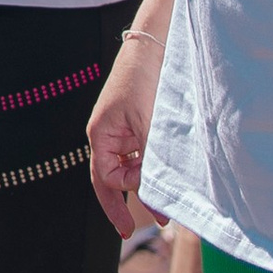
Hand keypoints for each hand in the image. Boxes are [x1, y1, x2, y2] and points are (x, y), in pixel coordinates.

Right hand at [87, 32, 163, 236]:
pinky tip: (170, 178)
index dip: (121, 199)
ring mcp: (125, 130)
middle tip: (149, 224)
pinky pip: (143, 155)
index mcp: (101, 134)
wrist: (157, 48)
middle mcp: (109, 135)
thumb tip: (155, 204)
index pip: (105, 178)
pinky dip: (155, 168)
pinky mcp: (140, 125)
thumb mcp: (149, 127)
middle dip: (131, 200)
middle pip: (115, 177)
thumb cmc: (144, 81)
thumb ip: (150, 165)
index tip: (136, 220)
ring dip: (147, 184)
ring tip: (168, 207)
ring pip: (132, 168)